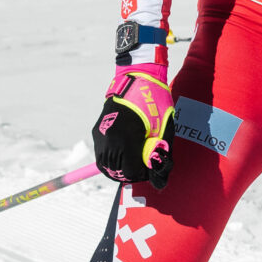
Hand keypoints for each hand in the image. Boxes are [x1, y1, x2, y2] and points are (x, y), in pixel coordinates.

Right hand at [93, 60, 175, 186]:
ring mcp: (101, 134)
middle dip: (131, 172)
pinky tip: (124, 153)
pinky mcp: (97, 131)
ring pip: (105, 166)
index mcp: (127, 139)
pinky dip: (111, 159)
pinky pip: (101, 155)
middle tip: (144, 163)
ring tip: (133, 160)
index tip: (151, 166)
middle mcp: (109, 138)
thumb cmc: (156, 104)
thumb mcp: (165, 132)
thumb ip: (161, 158)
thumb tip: (157, 182)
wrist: (137, 79)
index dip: (143, 174)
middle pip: (117, 171)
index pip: (131, 172)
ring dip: (119, 168)